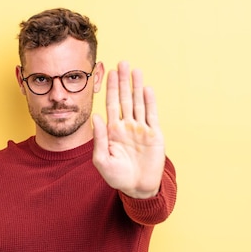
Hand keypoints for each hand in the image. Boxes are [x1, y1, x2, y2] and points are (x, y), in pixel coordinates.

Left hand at [92, 61, 165, 198]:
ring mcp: (141, 129)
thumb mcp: (102, 160)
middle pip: (125, 98)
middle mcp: (127, 126)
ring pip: (139, 103)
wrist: (137, 188)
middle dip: (123, 81)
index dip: (110, 89)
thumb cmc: (118, 177)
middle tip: (122, 63)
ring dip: (137, 86)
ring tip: (135, 70)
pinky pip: (152, 115)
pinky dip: (150, 102)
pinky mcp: (154, 135)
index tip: (108, 72)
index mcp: (113, 131)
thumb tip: (96, 116)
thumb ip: (99, 138)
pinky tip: (147, 89)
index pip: (111, 104)